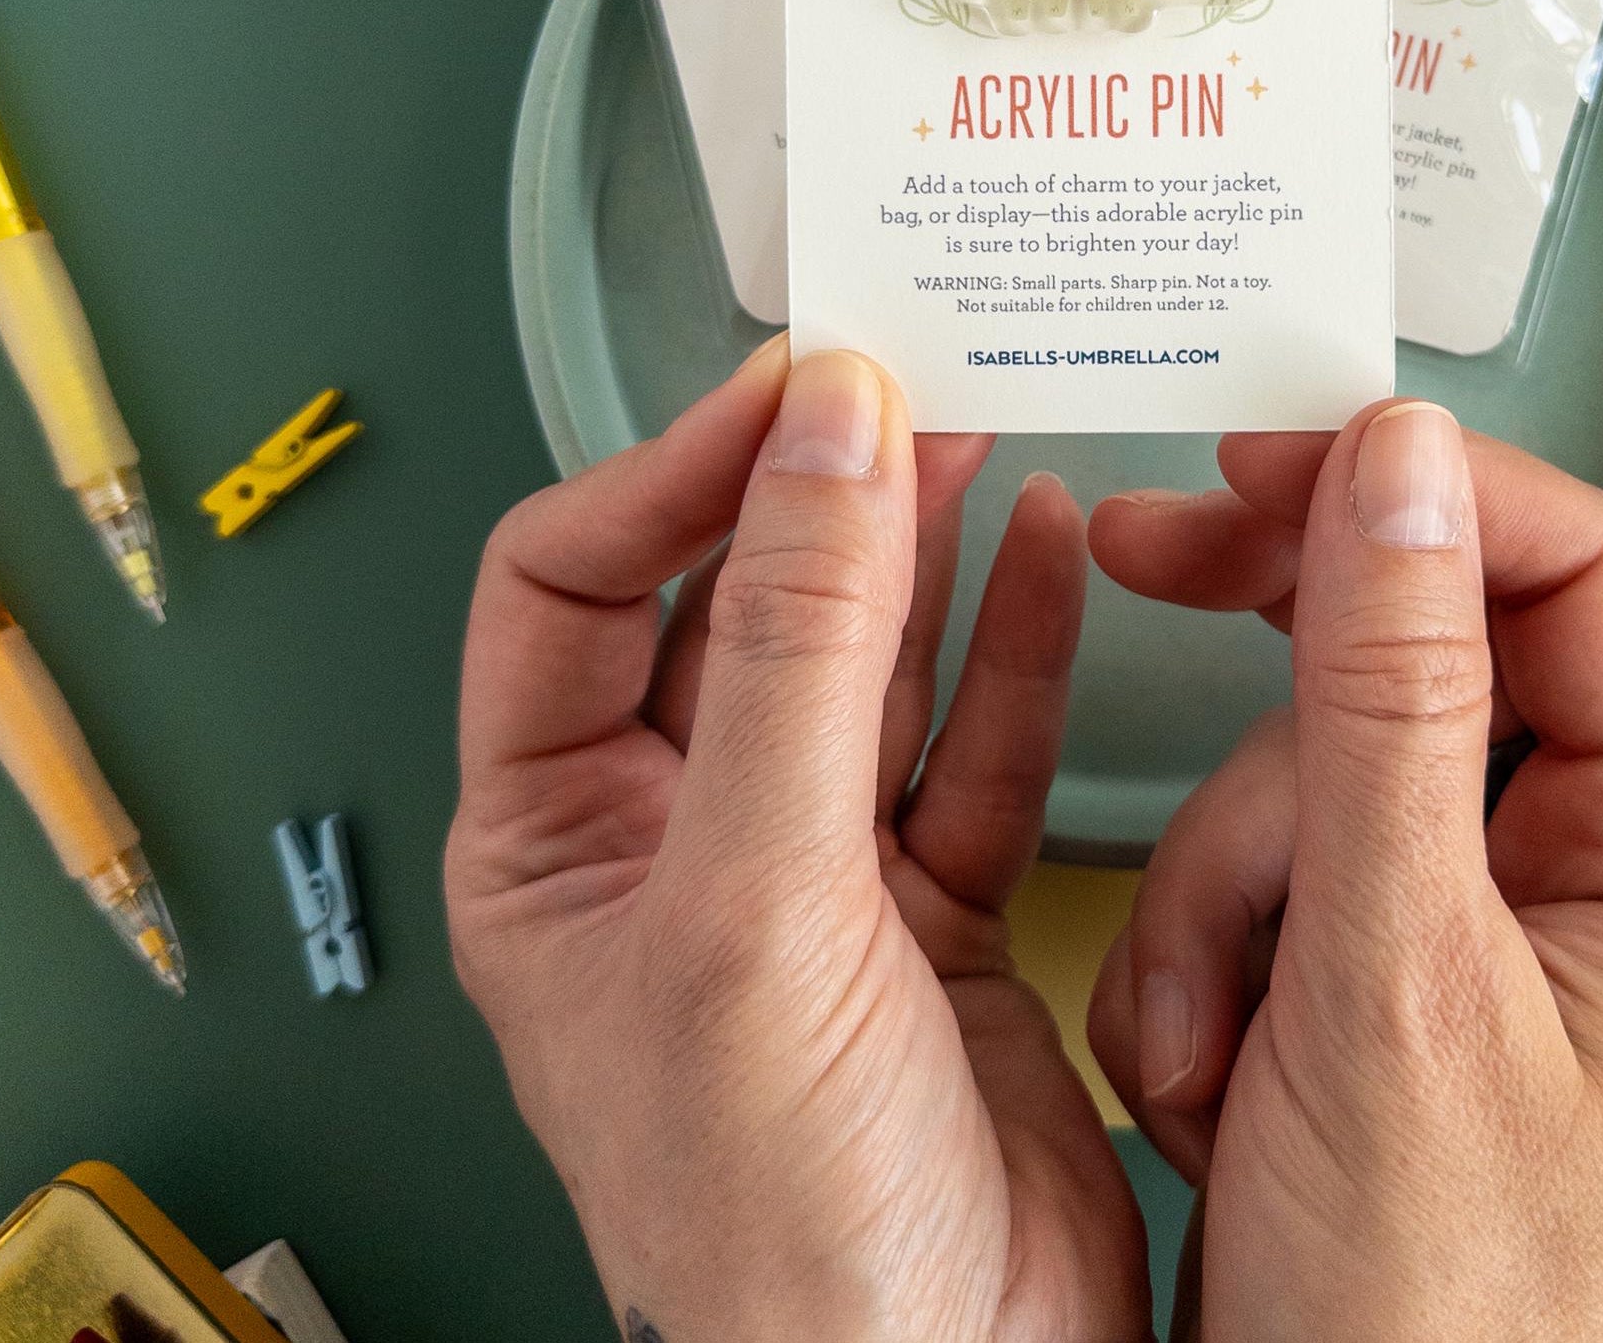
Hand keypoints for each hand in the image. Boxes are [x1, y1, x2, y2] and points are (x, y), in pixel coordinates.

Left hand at [447, 339, 1150, 1342]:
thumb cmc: (782, 1225)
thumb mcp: (758, 904)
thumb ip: (796, 653)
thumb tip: (825, 433)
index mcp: (554, 844)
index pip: (570, 584)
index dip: (673, 469)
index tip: (792, 387)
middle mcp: (677, 841)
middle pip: (732, 601)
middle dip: (815, 489)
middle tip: (904, 377)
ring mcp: (815, 868)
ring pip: (866, 654)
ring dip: (923, 541)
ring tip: (983, 424)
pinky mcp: (939, 901)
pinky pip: (977, 733)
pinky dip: (1018, 636)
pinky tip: (1047, 547)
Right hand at [1087, 406, 1602, 1342]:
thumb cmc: (1431, 1318)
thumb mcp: (1398, 982)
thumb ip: (1394, 699)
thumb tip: (1401, 464)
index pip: (1579, 577)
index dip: (1435, 491)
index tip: (1284, 455)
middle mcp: (1576, 874)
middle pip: (1429, 645)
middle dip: (1283, 664)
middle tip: (1154, 553)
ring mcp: (1460, 923)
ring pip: (1308, 758)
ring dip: (1219, 882)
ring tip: (1210, 1036)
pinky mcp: (1360, 969)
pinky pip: (1258, 863)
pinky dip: (1198, 953)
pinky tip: (1207, 1071)